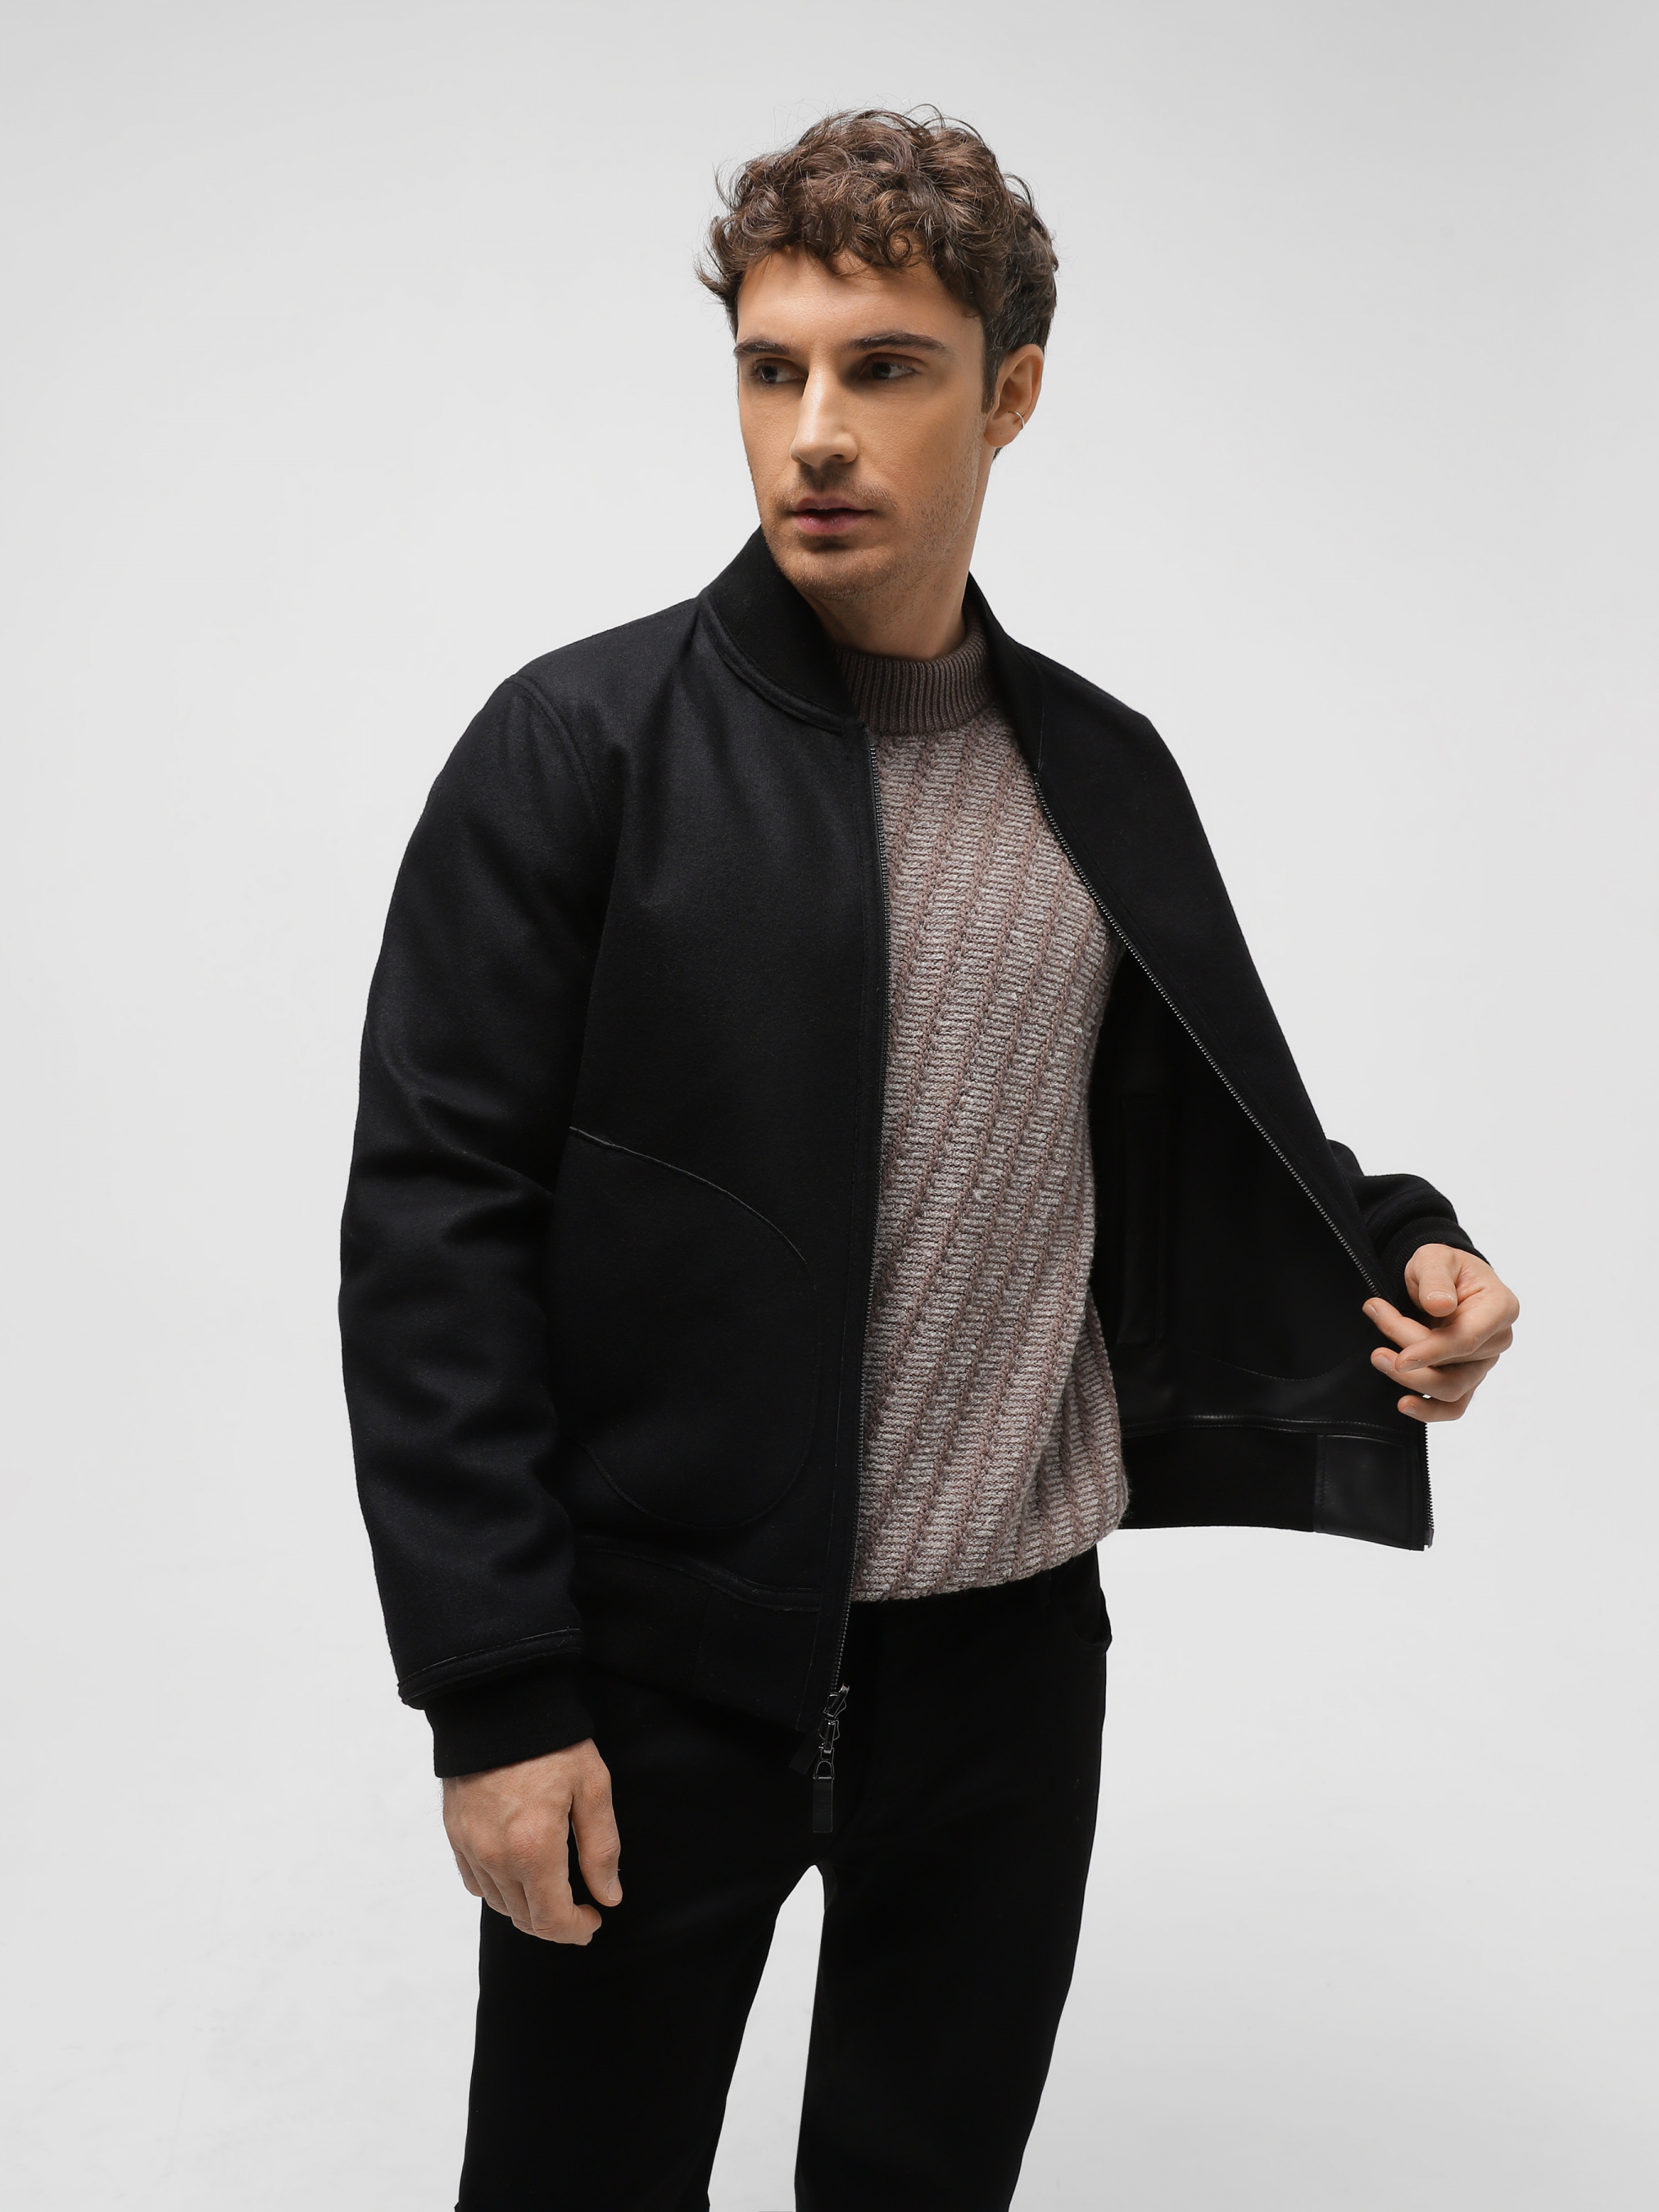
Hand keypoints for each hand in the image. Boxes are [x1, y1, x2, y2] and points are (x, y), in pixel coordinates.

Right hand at [442, 1738, 621, 1944]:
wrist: (498, 1702)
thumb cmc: (552, 1741)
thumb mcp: (592, 1787)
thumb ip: (601, 1848)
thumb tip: (609, 1896)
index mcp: (534, 1849)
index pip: (551, 1919)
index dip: (575, 1931)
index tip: (594, 1921)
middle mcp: (496, 1856)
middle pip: (524, 1918)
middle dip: (555, 1924)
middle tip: (580, 1911)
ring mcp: (470, 1846)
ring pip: (499, 1904)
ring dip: (528, 1908)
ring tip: (552, 1892)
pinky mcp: (455, 1833)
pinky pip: (475, 1881)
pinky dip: (498, 1889)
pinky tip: (518, 1873)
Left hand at [1364, 1245, 1517, 1423]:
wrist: (1441, 1280)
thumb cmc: (1443, 1268)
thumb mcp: (1434, 1257)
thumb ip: (1436, 1278)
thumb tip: (1440, 1305)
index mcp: (1500, 1308)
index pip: (1467, 1339)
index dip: (1432, 1351)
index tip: (1401, 1358)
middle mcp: (1497, 1340)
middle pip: (1454, 1365)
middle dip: (1410, 1349)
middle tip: (1376, 1323)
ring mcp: (1483, 1363)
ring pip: (1452, 1389)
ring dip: (1412, 1381)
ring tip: (1379, 1357)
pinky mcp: (1467, 1377)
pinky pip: (1454, 1406)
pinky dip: (1431, 1411)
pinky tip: (1405, 1405)